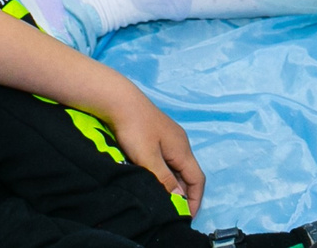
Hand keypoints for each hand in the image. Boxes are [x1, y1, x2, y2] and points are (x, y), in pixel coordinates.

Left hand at [106, 92, 205, 216]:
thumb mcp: (148, 158)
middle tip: (173, 211)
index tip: (186, 216)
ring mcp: (169, 138)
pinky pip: (167, 160)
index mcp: (182, 149)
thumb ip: (164, 179)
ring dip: (174, 184)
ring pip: (177, 167)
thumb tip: (179, 197)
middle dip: (184, 194)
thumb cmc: (135, 129)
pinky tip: (153, 179)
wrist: (119, 101)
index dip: (195, 199)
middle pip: (189, 174)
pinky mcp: (157, 135)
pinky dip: (165, 174)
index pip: (197, 179)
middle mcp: (180, 143)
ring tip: (163, 199)